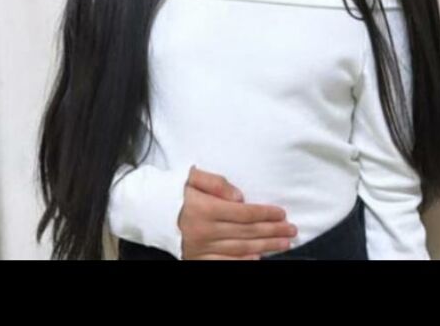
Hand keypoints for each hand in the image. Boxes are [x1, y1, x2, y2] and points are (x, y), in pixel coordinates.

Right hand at [177, 165, 297, 259]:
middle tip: (292, 230)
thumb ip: (215, 182)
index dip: (265, 214)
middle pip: (246, 232)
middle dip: (272, 231)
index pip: (244, 213)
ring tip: (284, 243)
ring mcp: (201, 248)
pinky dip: (242, 262)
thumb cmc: (174, 190)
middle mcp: (205, 231)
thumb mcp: (192, 176)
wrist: (148, 211)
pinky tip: (258, 259)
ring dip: (265, 246)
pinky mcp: (196, 258)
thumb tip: (239, 196)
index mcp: (206, 209)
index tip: (282, 213)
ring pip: (241, 248)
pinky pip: (224, 262)